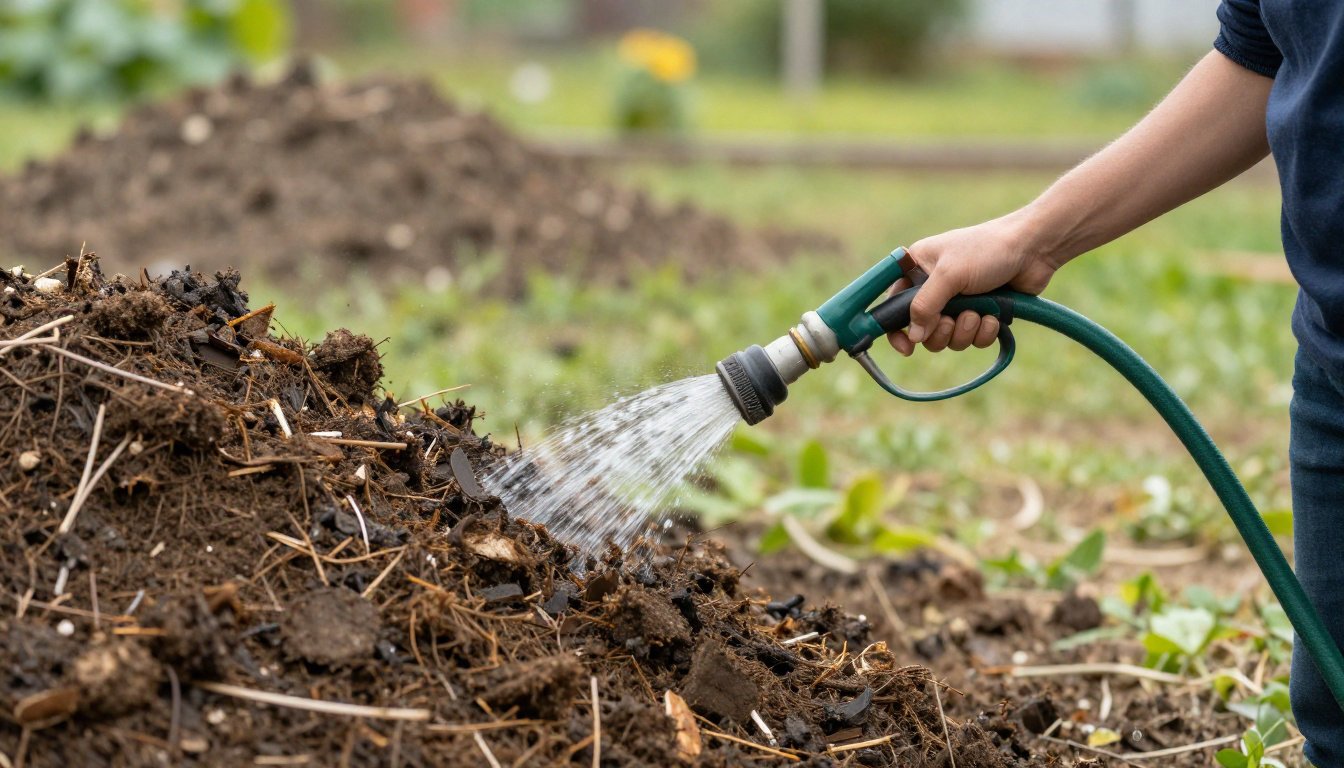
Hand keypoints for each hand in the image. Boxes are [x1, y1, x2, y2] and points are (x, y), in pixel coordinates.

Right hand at [888, 213, 1060, 355]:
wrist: (1034, 249)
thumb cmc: (987, 251)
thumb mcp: (948, 275)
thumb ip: (924, 306)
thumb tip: (914, 337)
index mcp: (918, 269)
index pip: (894, 305)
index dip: (897, 329)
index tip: (907, 348)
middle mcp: (935, 287)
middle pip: (923, 330)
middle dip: (940, 332)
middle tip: (951, 321)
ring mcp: (959, 302)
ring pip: (949, 337)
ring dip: (965, 330)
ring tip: (979, 313)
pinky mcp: (982, 313)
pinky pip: (973, 338)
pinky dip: (984, 331)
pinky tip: (994, 316)